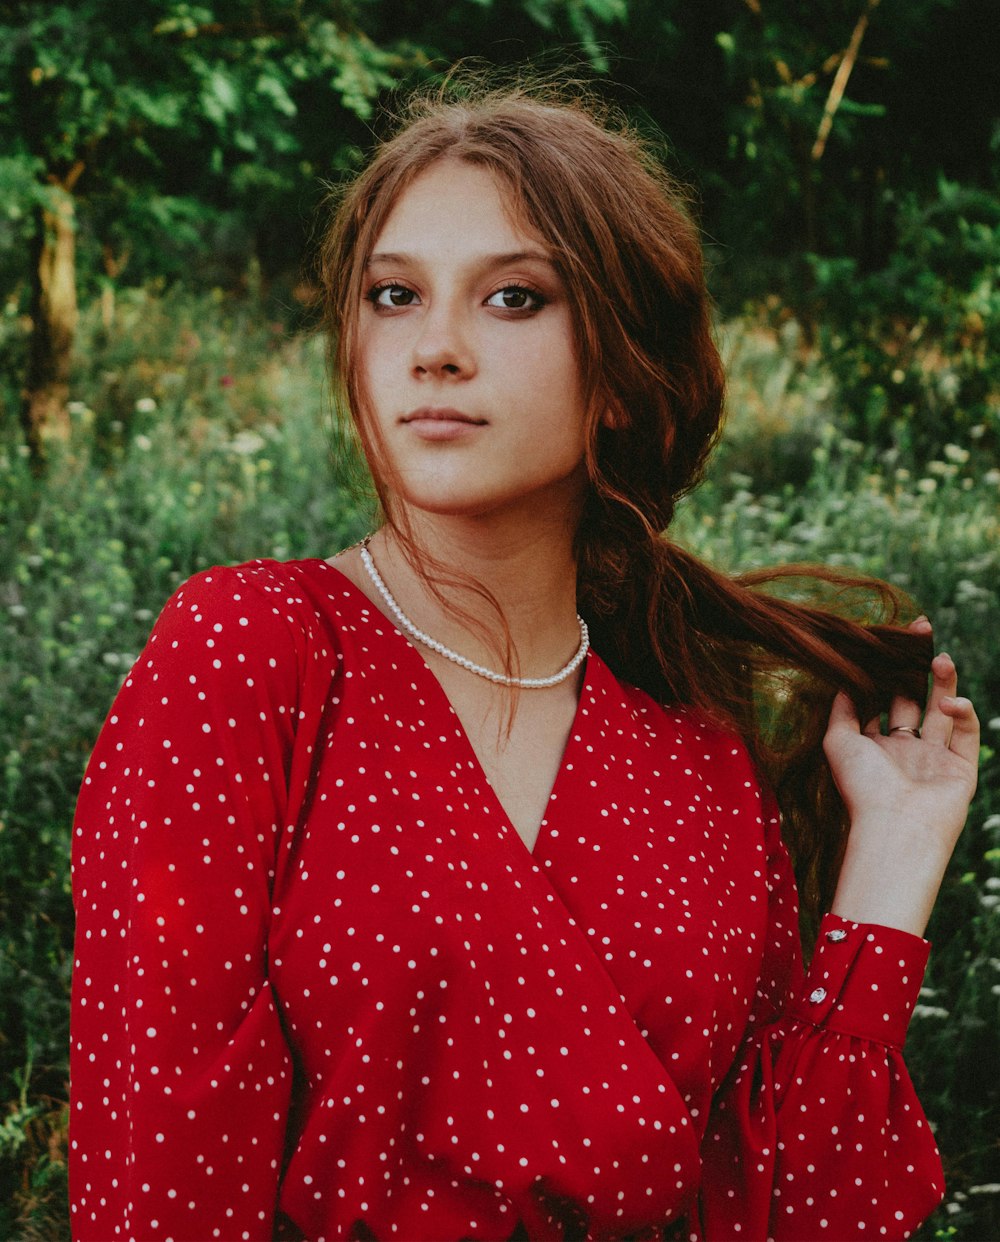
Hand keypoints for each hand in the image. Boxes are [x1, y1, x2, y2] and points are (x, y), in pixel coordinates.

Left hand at [823, 618, 979, 936]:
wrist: (896, 828)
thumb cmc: (861, 788)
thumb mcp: (838, 742)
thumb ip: (841, 710)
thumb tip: (841, 680)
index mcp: (877, 747)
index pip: (885, 700)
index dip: (888, 673)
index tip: (890, 642)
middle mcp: (907, 752)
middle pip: (915, 700)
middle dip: (918, 668)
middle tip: (921, 634)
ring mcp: (935, 760)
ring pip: (944, 711)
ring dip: (945, 682)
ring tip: (941, 658)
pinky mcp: (961, 769)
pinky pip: (967, 733)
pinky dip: (964, 713)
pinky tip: (951, 702)